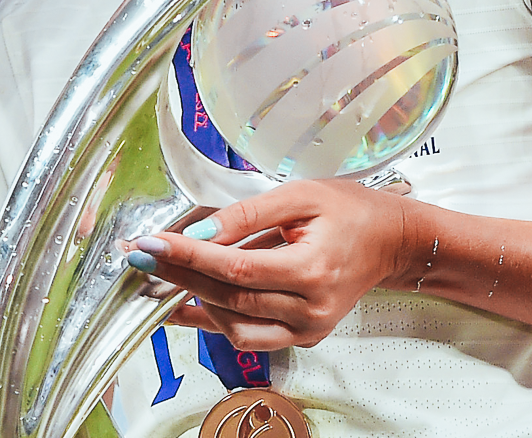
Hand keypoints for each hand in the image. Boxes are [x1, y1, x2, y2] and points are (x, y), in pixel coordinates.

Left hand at [122, 181, 409, 351]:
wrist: (391, 242)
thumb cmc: (350, 211)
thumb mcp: (300, 195)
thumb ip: (247, 214)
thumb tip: (199, 233)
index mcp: (313, 269)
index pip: (237, 269)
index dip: (189, 258)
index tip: (151, 244)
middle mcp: (311, 309)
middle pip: (229, 298)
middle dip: (178, 276)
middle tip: (140, 255)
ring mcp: (307, 329)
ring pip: (233, 324)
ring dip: (192, 300)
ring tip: (161, 274)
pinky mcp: (302, 337)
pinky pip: (248, 336)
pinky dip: (215, 319)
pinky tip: (187, 300)